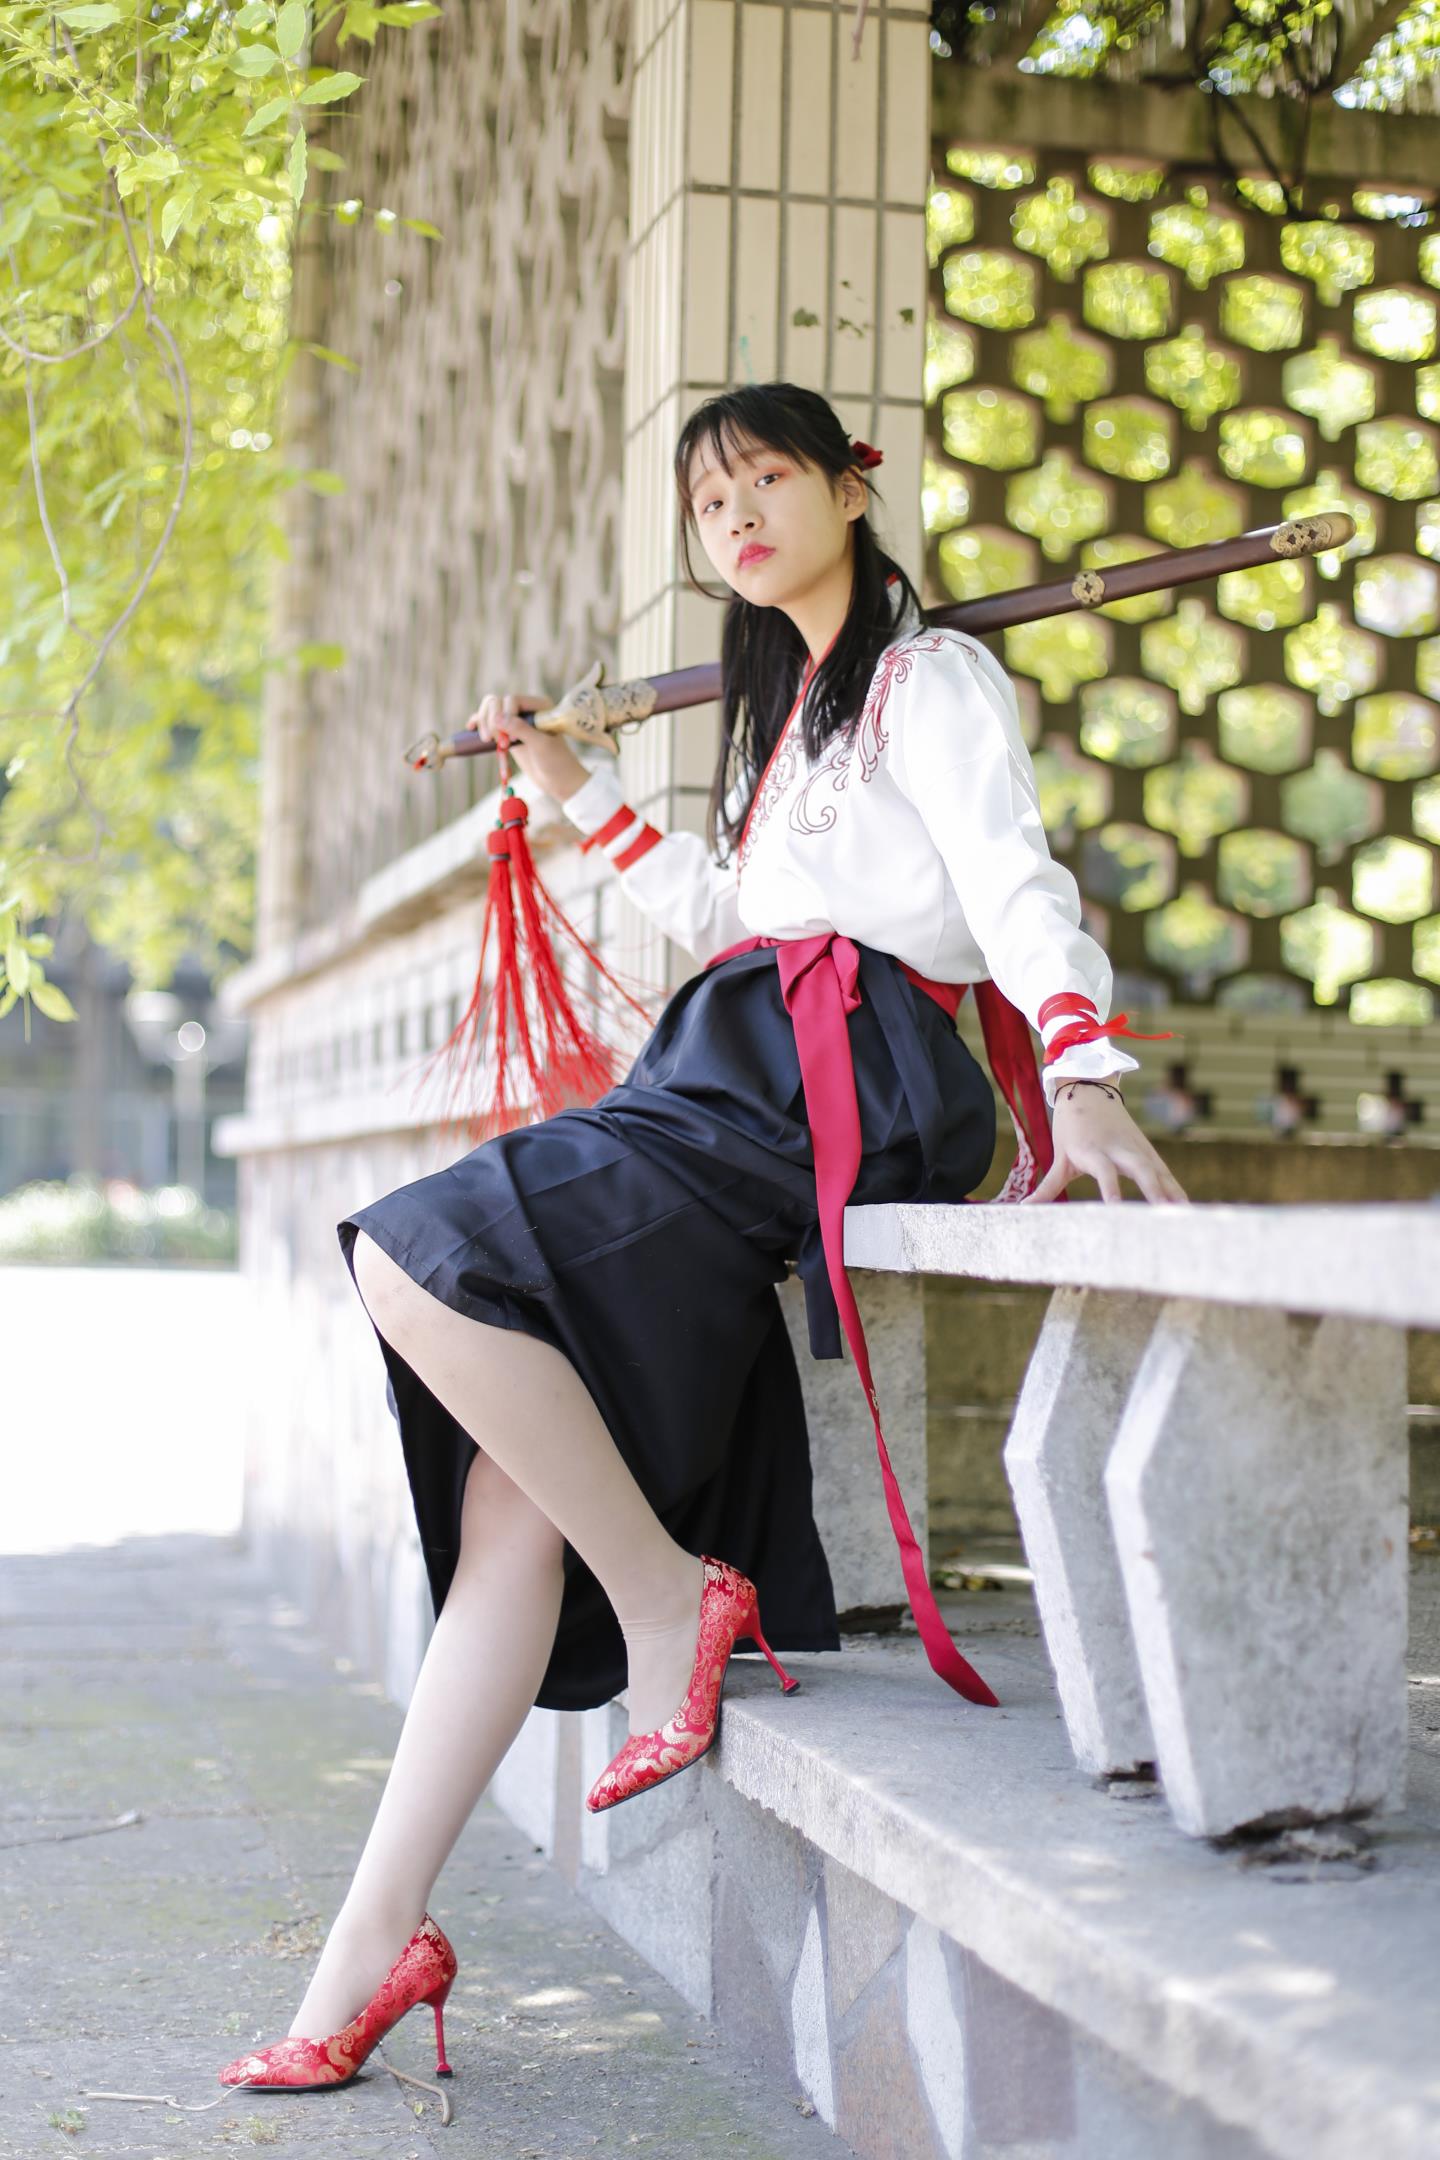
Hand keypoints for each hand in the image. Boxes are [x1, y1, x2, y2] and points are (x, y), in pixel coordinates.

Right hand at [464, 691, 591, 803]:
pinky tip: (470, 728)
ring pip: (490, 710)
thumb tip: (497, 717)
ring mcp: (516, 721)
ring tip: (486, 740)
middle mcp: (526, 709)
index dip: (504, 715)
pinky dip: (479, 723)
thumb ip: (521, 729)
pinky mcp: (507, 733)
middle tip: (490, 740)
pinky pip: (489, 723)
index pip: (511, 700)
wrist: (559, 781)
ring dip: (483, 722)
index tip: (509, 739)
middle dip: (490, 719)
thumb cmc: (556, 762)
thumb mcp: (540, 745)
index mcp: (539, 705)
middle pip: (497, 702)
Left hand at [1022, 1081, 1189, 1204]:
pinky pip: (1165, 1172)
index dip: (1110, 1189)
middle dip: (1153, 1190)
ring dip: (1171, 1192)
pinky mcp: (1149, 1152)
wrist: (1089, 1090)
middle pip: (1140, 1169)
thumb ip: (1047, 1186)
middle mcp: (1120, 1149)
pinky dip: (1175, 1189)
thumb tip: (1024, 1208)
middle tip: (1164, 1213)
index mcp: (1094, 1150)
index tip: (1116, 1208)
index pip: (1104, 1171)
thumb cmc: (1071, 1127)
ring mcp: (1138, 1149)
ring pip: (1157, 1170)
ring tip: (1184, 1216)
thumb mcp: (1060, 1156)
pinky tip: (1186, 1208)